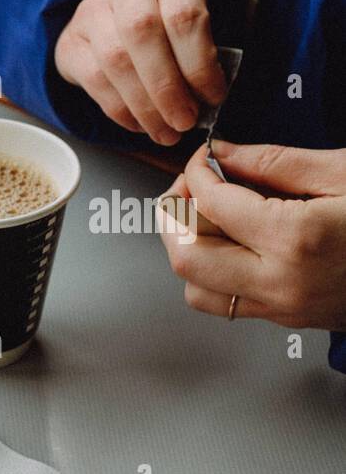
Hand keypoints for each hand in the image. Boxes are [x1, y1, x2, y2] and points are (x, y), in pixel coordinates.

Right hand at [55, 0, 227, 145]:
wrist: (112, 16)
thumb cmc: (163, 26)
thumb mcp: (192, 25)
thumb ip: (201, 52)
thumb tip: (207, 101)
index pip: (183, 15)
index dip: (200, 63)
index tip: (213, 98)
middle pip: (142, 34)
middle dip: (167, 87)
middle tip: (184, 121)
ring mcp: (91, 12)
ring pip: (115, 61)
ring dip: (143, 105)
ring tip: (165, 132)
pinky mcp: (70, 43)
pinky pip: (94, 82)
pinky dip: (121, 110)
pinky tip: (140, 125)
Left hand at [157, 141, 345, 330]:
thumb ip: (277, 163)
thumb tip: (227, 153)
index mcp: (297, 240)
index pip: (213, 204)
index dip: (197, 173)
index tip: (204, 158)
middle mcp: (282, 281)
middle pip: (187, 256)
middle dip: (176, 215)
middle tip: (192, 186)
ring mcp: (283, 308)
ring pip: (196, 288)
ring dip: (190, 249)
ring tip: (210, 216)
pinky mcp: (288, 320)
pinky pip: (224, 303)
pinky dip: (212, 272)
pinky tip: (234, 243)